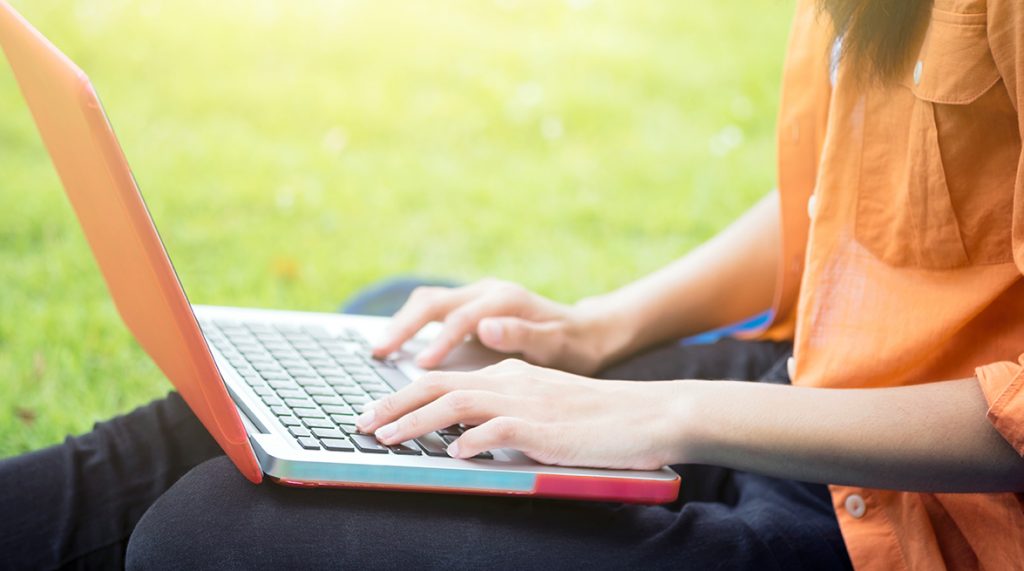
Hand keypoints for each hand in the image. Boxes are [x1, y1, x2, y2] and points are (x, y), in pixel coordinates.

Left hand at [356, 359, 687, 469]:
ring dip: (415, 421)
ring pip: (456, 404)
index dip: (403, 395)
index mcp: (509, 375)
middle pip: (437, 385)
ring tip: (385, 438)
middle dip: (392, 404)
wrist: (649, 414)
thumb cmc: (598, 419)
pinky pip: (498, 430)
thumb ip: (506, 412)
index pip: (444, 380)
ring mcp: (527, 402)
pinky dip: (470, 440)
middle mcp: (511, 382)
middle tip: (360, 423)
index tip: (376, 413)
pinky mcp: (546, 428)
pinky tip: (452, 454)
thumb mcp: (544, 407)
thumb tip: (465, 436)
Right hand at [371, 278, 617, 374]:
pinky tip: (396, 347)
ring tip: (378, 351)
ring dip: (401, 324)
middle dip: (404, 326)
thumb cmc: (572, 345)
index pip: (462, 318)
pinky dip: (411, 325)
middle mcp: (487, 291)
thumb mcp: (556, 345)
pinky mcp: (470, 306)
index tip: (422, 366)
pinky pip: (433, 311)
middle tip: (380, 353)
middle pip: (434, 301)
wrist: (586, 332)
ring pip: (428, 303)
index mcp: (505, 300)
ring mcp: (477, 296)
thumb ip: (523, 336)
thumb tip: (486, 328)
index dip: (440, 341)